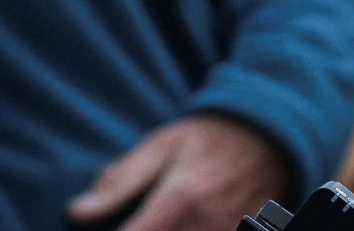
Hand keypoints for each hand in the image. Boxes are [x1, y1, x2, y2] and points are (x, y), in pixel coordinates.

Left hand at [67, 114, 289, 230]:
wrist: (276, 132)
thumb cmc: (212, 137)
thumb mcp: (162, 146)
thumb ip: (120, 180)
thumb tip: (77, 211)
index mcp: (178, 202)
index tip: (108, 230)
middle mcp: (206, 226)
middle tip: (146, 218)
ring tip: (170, 218)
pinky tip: (188, 224)